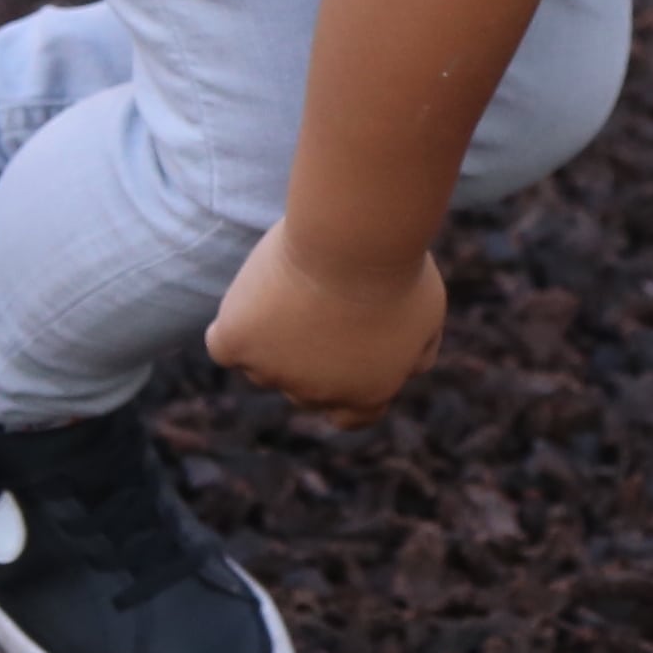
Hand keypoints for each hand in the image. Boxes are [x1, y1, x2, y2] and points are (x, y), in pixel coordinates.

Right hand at [207, 219, 445, 426]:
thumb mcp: (429, 312)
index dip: (346, 386)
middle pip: (302, 387)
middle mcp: (316, 394)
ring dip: (273, 333)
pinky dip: (234, 324)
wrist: (356, 237)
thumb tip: (405, 369)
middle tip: (321, 300)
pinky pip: (224, 344)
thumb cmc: (398, 265)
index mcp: (367, 395)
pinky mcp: (238, 341)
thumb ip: (416, 351)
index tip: (344, 351)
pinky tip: (252, 296)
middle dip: (309, 354)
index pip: (351, 415)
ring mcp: (271, 372)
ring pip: (261, 363)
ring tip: (296, 281)